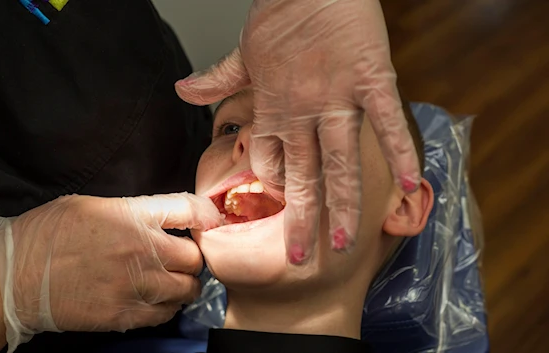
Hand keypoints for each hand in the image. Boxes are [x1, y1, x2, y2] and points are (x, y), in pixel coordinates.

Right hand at [0, 193, 221, 351]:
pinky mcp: (123, 315)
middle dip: (192, 257)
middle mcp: (141, 249)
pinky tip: (155, 300)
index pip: (189, 209)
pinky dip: (167, 307)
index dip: (206, 216)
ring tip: (171, 282)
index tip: (208, 224)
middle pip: (195, 256)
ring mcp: (134, 285)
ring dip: (184, 285)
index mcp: (132, 216)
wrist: (13, 277)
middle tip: (181, 259)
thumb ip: (132, 210)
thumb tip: (160, 218)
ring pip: (187, 289)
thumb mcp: (90, 205)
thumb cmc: (47, 234)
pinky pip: (165, 314)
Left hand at [175, 0, 420, 263]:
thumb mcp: (243, 51)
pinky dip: (399, 153)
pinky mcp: (370, 82)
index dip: (271, 188)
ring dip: (343, 206)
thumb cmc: (281, 14)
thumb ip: (216, 78)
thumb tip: (182, 90)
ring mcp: (337, 101)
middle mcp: (301, 113)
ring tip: (345, 242)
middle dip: (301, 220)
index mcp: (272, 107)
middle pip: (302, 177)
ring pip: (341, 164)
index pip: (267, 162)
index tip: (278, 209)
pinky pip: (387, 123)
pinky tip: (411, 186)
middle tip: (301, 257)